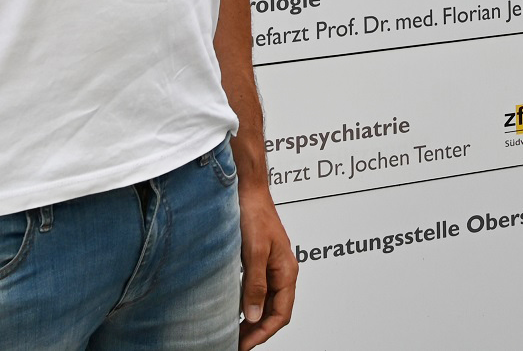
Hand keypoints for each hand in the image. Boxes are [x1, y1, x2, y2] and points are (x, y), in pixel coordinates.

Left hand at [236, 182, 296, 348]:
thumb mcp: (254, 252)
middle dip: (258, 330)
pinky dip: (248, 304)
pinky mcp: (260, 259)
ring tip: (235, 331)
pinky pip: (258, 290)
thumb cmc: (254, 213)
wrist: (246, 188)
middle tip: (236, 342)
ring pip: (267, 302)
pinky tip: (235, 308)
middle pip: (275, 311)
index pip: (281, 314)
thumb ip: (255, 284)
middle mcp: (282, 270)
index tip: (244, 344)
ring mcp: (272, 265)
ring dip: (253, 319)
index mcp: (287, 270)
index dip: (263, 333)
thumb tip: (254, 315)